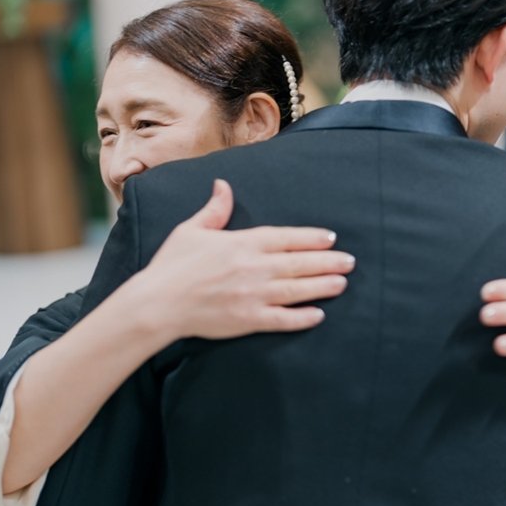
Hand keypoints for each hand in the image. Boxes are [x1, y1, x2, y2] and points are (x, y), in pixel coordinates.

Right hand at [133, 179, 354, 342]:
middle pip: (299, 263)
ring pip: (297, 289)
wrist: (156, 303)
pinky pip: (282, 319)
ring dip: (323, 286)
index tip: (331, 238)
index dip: (311, 238)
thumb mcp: (191, 230)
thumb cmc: (171, 265)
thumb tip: (223, 185)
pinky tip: (319, 315)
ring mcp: (252, 295)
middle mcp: (252, 267)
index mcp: (242, 243)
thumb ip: (215, 210)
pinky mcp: (247, 320)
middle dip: (328, 262)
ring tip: (342, 283)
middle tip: (350, 262)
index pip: (286, 237)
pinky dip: (302, 317)